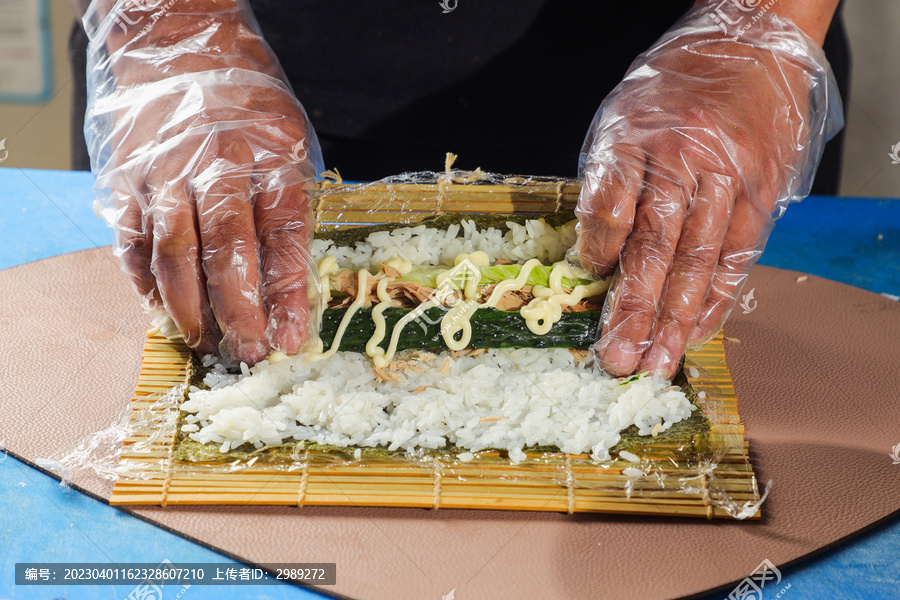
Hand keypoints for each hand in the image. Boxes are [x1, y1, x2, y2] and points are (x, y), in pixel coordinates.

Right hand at [86, 0, 322, 363]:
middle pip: (226, 251)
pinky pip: (133, 240)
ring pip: (174, 253)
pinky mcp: (127, 179)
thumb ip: (290, 202)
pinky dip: (145, 280)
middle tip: (249, 353)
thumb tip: (292, 279)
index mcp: (268, 158)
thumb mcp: (289, 143)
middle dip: (238, 310)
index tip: (293, 338)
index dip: (288, 293)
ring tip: (206, 341)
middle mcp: (215, 167)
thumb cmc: (247, 105)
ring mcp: (165, 173)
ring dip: (189, 306)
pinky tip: (160, 309)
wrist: (180, 45)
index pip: (284, 237)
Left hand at [572, 5, 840, 377]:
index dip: (599, 247)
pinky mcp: (761, 192)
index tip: (590, 276)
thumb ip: (609, 182)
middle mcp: (684, 158)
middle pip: (656, 243)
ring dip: (677, 318)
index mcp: (635, 134)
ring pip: (699, 259)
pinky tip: (697, 332)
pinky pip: (737, 255)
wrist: (747, 46)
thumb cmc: (670, 92)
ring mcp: (728, 177)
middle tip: (617, 357)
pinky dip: (716, 298)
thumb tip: (596, 257)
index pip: (611, 202)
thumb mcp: (622, 119)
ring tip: (657, 362)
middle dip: (634, 308)